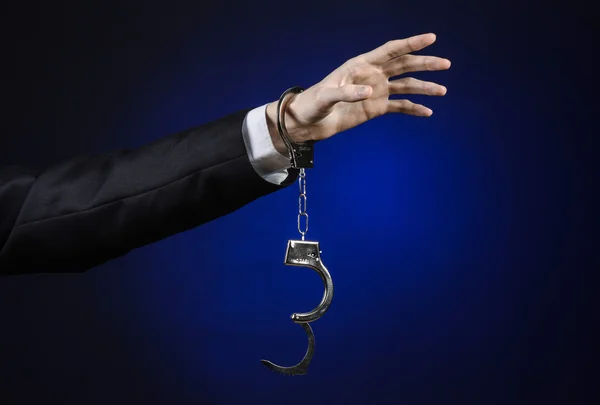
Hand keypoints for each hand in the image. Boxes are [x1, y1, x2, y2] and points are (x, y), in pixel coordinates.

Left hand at [266, 33, 450, 152]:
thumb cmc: (312, 104)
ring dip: (424, 87)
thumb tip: (371, 92)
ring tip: (442, 91)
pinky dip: (413, 108)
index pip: (390, 50)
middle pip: (404, 66)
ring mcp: (376, 92)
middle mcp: (372, 75)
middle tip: (446, 64)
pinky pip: (399, 106)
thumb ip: (347, 93)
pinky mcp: (376, 108)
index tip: (431, 38)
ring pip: (406, 86)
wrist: (308, 122)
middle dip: (425, 64)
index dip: (411, 43)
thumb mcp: (326, 97)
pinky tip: (428, 112)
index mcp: (361, 64)